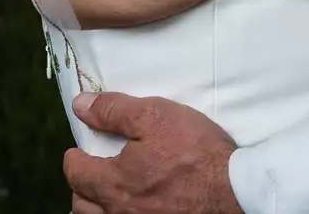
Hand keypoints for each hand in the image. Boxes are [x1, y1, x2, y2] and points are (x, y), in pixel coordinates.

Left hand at [63, 92, 241, 213]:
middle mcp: (118, 211)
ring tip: (105, 194)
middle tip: (92, 170)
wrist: (233, 188)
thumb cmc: (195, 150)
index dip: (74, 157)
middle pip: (81, 204)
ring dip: (94, 207)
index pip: (75, 172)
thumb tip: (80, 105)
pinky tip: (130, 208)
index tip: (80, 149)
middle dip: (81, 185)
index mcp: (112, 181)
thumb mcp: (155, 115)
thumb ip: (113, 110)